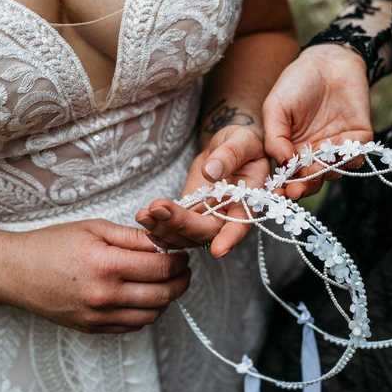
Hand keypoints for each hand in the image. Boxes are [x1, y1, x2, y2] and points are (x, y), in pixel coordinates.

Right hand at [0, 220, 190, 333]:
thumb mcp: (95, 229)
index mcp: (106, 265)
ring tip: (167, 283)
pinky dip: (147, 313)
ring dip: (167, 300)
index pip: (161, 268)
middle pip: (163, 295)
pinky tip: (146, 297)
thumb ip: (133, 237)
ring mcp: (98, 316)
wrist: (14, 271)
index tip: (182, 255)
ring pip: (152, 315)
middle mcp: (104, 295)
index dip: (179, 261)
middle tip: (183, 270)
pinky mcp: (92, 328)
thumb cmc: (52, 245)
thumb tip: (165, 242)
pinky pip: (132, 326)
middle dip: (180, 282)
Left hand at [136, 125, 268, 256]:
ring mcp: (208, 217)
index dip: (230, 238)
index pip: (240, 224)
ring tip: (143, 214)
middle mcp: (228, 216)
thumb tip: (210, 172)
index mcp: (247, 200)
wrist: (230, 146)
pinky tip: (144, 216)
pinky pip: (175, 228)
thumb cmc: (244, 143)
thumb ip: (229, 155)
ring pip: (187, 236)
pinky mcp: (191, 214)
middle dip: (181, 225)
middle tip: (157, 208)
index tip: (217, 251)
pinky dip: (159, 226)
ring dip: (164, 229)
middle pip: (205, 232)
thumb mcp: (242, 141)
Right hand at [263, 44, 372, 198]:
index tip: (280, 193)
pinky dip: (348, 159)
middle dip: (305, 186)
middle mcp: (314, 154)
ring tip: (316, 164)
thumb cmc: (296, 82)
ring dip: (324, 172)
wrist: (329, 60)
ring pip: (333, 172)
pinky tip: (337, 151)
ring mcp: (336, 148)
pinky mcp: (358, 139)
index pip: (288, 177)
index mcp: (291, 150)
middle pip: (311, 181)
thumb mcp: (275, 107)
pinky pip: (356, 158)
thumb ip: (274, 136)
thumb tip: (283, 163)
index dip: (284, 187)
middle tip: (298, 188)